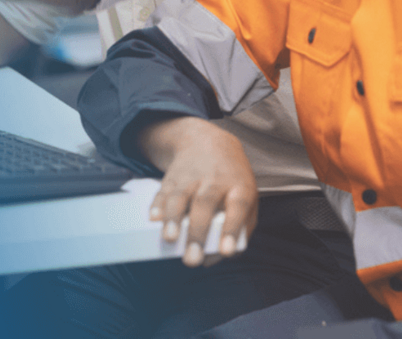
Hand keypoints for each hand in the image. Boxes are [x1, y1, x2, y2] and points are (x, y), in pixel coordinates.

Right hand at [139, 116, 257, 266]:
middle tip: (192, 259)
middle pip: (206, 204)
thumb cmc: (232, 182)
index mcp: (239, 187)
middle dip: (197, 232)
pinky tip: (153, 219)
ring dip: (173, 218)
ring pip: (181, 196)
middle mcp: (215, 180)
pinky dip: (157, 205)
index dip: (232, 228)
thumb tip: (211, 260)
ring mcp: (192, 176)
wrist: (209, 142)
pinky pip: (163, 191)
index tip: (227, 250)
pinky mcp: (172, 176)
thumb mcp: (248, 201)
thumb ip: (239, 231)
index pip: (238, 206)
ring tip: (169, 239)